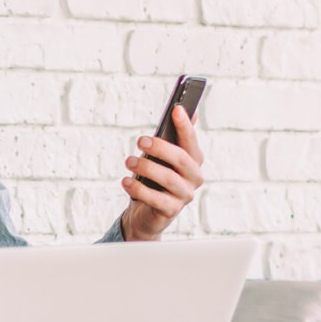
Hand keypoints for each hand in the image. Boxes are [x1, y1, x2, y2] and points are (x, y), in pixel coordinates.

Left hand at [119, 105, 204, 240]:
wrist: (145, 211)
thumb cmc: (154, 178)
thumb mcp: (160, 156)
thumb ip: (172, 137)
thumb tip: (183, 110)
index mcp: (193, 161)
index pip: (191, 141)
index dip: (185, 126)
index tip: (176, 110)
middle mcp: (194, 178)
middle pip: (181, 159)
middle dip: (160, 147)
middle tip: (140, 141)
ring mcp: (184, 195)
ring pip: (169, 178)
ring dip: (146, 168)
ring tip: (129, 161)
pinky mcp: (171, 211)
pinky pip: (157, 199)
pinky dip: (139, 189)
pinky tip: (126, 182)